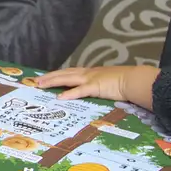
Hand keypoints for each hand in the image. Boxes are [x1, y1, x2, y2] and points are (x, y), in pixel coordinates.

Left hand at [35, 65, 158, 106]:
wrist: (134, 80)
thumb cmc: (124, 82)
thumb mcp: (108, 82)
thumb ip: (99, 86)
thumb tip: (96, 91)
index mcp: (91, 73)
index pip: (70, 73)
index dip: (57, 74)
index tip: (46, 76)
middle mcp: (88, 74)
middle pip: (64, 74)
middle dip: (49, 77)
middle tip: (36, 81)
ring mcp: (90, 79)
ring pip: (67, 79)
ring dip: (53, 82)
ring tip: (41, 85)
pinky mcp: (95, 87)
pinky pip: (80, 91)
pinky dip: (69, 94)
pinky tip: (60, 97)